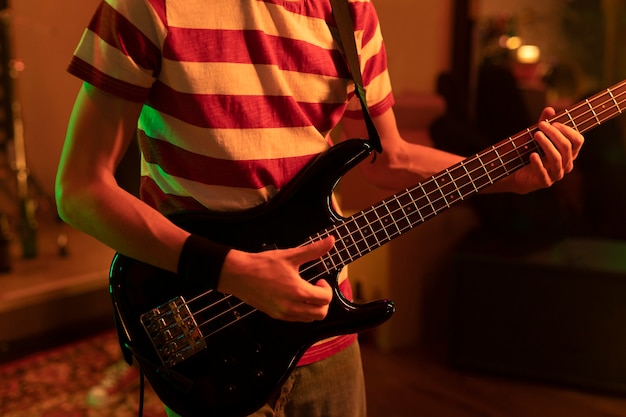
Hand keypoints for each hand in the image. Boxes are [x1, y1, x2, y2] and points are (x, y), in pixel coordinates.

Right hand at [217, 236, 334, 321]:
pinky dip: (302, 311)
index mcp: (298, 292)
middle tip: (315, 287)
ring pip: (309, 319)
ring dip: (313, 307)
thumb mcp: (290, 255)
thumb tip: (331, 240)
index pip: (325, 299)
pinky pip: (296, 319)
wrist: (239, 274)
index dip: (327, 289)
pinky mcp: (275, 316)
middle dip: (323, 301)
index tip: (319, 280)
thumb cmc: (264, 264)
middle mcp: (292, 307)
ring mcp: (283, 314)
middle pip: (321, 313)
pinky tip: (295, 297)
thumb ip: (313, 250)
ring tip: (305, 292)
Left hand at [509, 107, 583, 193]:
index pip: (578, 140)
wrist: (519, 174)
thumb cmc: (533, 153)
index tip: (553, 122)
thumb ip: (545, 124)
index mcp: (570, 153)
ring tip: (536, 134)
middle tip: (541, 125)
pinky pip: (544, 173)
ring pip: (557, 159)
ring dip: (547, 145)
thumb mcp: (539, 137)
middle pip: (567, 147)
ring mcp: (557, 174)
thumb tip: (549, 109)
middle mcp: (566, 164)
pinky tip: (532, 155)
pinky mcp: (544, 182)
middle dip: (554, 134)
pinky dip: (538, 163)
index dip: (567, 130)